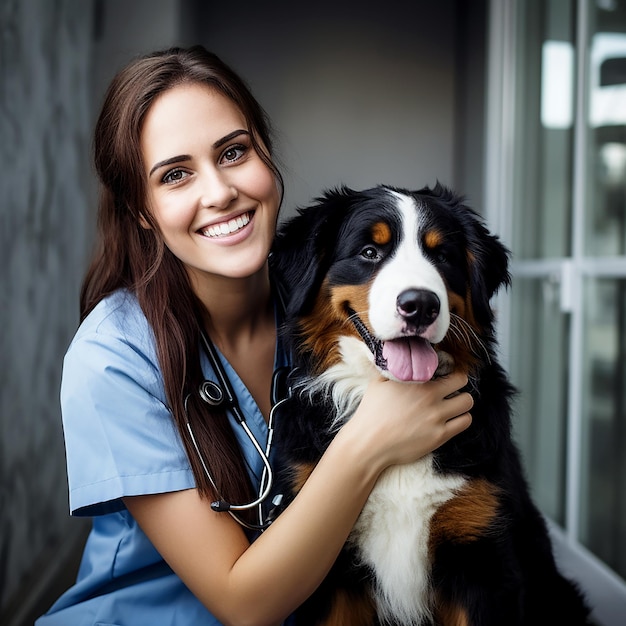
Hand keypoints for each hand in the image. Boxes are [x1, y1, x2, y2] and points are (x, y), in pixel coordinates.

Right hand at [342, 371, 472, 471]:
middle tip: (450, 390)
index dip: (450, 372)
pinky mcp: (439, 436)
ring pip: (467, 403)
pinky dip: (460, 419)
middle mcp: (431, 397)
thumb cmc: (371, 412)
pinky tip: (449, 420)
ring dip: (461, 403)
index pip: (450, 370)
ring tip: (451, 406)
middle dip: (458, 385)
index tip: (446, 376)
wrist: (369, 442)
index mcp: (418, 382)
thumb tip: (399, 357)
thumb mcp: (378, 382)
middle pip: (463, 383)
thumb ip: (393, 368)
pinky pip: (464, 423)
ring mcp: (437, 417)